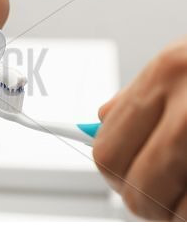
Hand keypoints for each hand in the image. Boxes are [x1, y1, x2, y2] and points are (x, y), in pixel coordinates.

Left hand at [94, 37, 186, 220]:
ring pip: (160, 205)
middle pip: (128, 182)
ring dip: (168, 209)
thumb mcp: (181, 67)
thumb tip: (100, 120)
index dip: (110, 170)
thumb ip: (138, 97)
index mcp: (166, 74)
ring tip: (181, 190)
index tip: (118, 177)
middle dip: (138, 196)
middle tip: (153, 192)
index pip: (106, 146)